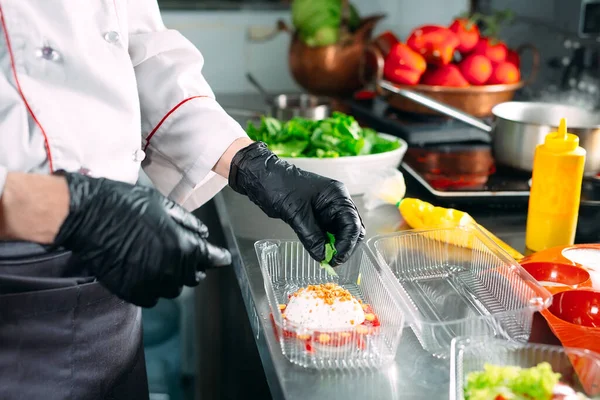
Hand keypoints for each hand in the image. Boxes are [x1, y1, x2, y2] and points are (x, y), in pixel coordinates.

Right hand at [53, 172, 230, 306]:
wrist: (87, 216)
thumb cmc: (125, 203)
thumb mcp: (162, 204)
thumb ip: (187, 223)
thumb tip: (204, 234)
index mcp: (182, 245)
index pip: (211, 258)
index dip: (219, 257)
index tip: (224, 258)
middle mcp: (170, 269)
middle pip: (193, 277)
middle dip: (193, 266)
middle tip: (184, 254)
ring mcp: (150, 283)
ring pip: (173, 290)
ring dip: (172, 278)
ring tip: (161, 261)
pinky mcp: (130, 291)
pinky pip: (151, 298)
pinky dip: (153, 288)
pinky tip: (145, 273)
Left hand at [229, 142, 364, 265]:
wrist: (261, 177)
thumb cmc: (279, 184)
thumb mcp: (296, 212)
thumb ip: (311, 236)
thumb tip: (323, 255)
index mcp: (337, 195)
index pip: (352, 223)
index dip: (347, 244)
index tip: (337, 258)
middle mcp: (336, 202)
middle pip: (351, 229)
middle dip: (344, 246)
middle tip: (332, 261)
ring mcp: (326, 210)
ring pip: (339, 233)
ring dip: (334, 247)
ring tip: (325, 260)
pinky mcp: (316, 217)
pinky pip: (326, 234)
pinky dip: (324, 244)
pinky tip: (319, 252)